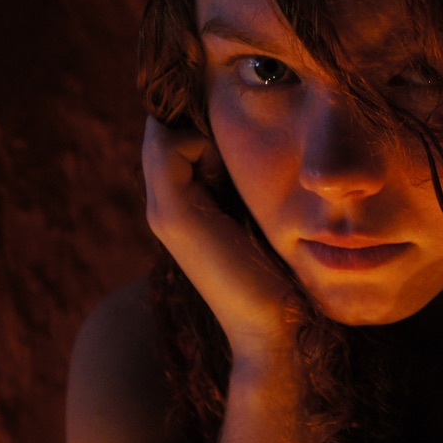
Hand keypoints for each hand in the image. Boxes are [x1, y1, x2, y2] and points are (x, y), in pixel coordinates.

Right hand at [142, 117, 293, 356]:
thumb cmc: (280, 274)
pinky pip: (171, 144)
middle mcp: (163, 204)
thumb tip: (257, 141)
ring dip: (205, 129)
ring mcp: (162, 209)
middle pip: (167, 127)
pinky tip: (232, 171)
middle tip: (244, 143)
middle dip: (203, 116)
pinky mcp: (172, 215)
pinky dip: (203, 141)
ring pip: (165, 131)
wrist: (275, 326)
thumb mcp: (263, 214)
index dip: (204, 117)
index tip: (244, 131)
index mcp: (183, 204)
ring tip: (237, 161)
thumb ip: (248, 183)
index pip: (176, 132)